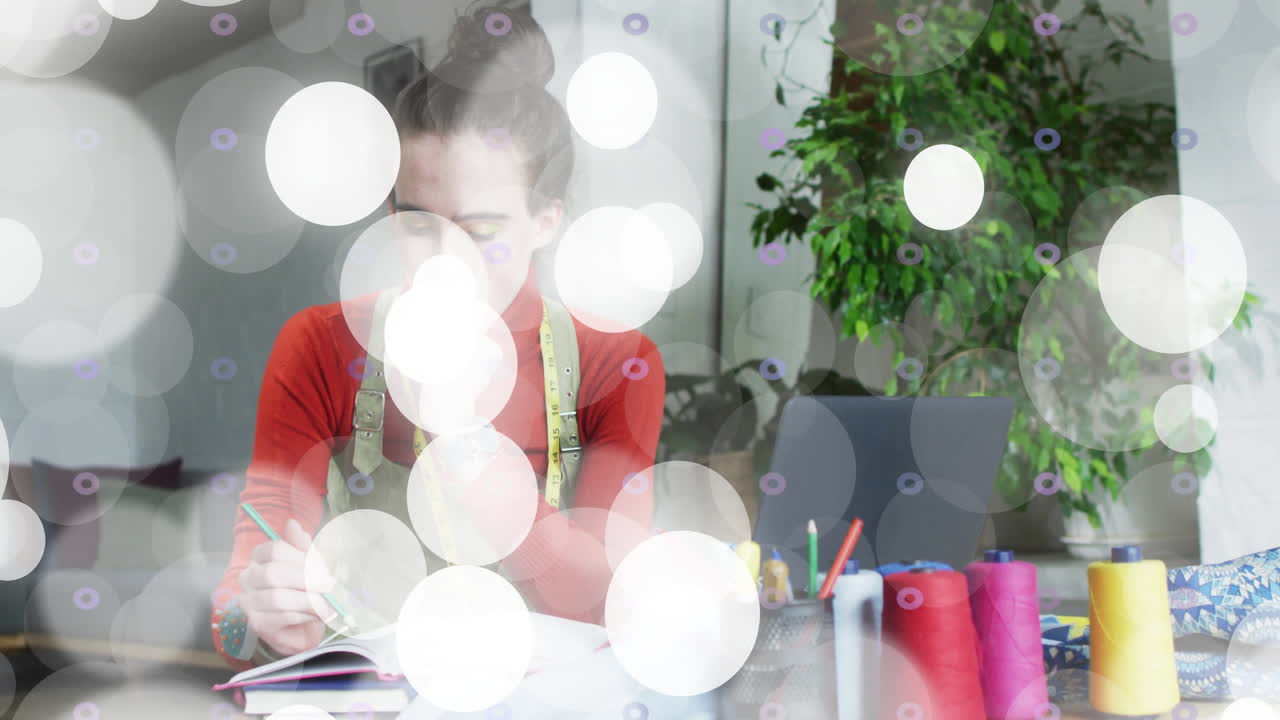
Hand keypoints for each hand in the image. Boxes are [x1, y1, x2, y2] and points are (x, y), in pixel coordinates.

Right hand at [239, 518, 334, 656]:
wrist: (303, 626)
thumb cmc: (305, 590)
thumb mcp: (309, 565)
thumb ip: (302, 547)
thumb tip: (292, 524)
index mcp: (260, 557)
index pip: (275, 550)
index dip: (301, 558)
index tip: (322, 568)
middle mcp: (248, 578)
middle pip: (273, 573)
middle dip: (306, 580)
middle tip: (328, 586)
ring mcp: (248, 602)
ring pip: (277, 597)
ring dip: (307, 600)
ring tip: (325, 604)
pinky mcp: (256, 623)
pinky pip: (281, 616)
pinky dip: (303, 615)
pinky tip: (313, 615)